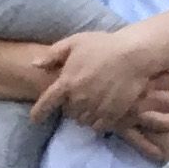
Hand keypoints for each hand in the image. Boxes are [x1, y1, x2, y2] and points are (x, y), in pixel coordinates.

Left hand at [32, 26, 166, 132]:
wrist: (134, 54)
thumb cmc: (104, 45)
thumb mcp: (75, 42)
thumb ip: (53, 54)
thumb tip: (34, 64)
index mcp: (67, 83)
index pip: (46, 103)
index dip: (38, 113)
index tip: (35, 119)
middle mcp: (79, 99)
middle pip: (68, 112)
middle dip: (71, 106)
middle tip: (80, 96)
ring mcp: (95, 108)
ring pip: (83, 120)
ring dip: (84, 114)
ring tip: (92, 103)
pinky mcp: (111, 114)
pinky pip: (98, 126)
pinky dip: (98, 121)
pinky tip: (103, 110)